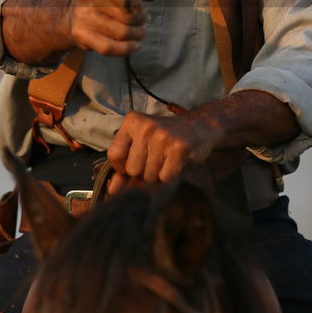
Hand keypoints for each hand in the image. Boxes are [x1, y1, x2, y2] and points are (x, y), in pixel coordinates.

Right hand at [66, 0, 155, 56]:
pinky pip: (108, 47)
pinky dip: (126, 49)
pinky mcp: (80, 35)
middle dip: (140, 18)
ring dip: (137, 33)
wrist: (75, 10)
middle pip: (122, 13)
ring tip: (140, 31)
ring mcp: (80, 15)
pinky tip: (134, 45)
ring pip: (119, 32)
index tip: (139, 6)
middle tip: (143, 18)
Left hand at [105, 110, 222, 195]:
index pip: (114, 155)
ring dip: (158, 175)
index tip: (135, 161)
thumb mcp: (141, 145)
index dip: (123, 167)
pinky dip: (170, 176)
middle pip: (132, 169)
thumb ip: (124, 168)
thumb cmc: (165, 139)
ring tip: (166, 160)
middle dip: (143, 172)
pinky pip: (165, 177)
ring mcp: (163, 136)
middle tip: (156, 159)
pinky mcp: (180, 148)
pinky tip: (176, 163)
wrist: (199, 127)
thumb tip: (111, 191)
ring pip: (149, 176)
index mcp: (132, 121)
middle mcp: (146, 126)